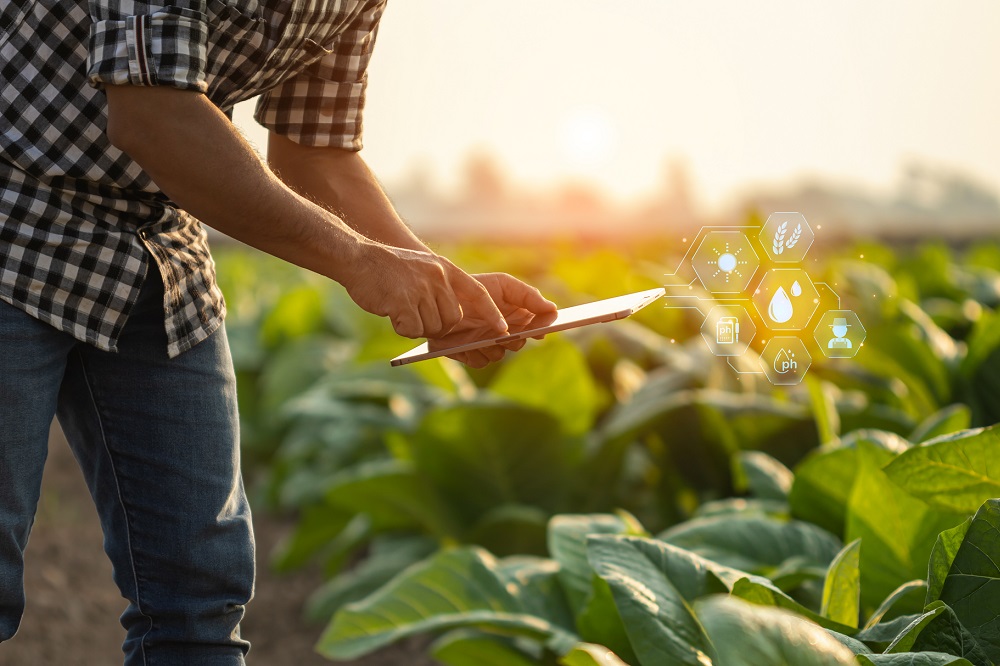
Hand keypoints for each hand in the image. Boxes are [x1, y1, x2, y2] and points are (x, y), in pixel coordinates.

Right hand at [342, 241, 507, 338]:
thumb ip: (440, 288)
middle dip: (438, 327)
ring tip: (401, 309)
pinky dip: (403, 328)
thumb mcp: (423, 269)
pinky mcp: (403, 302)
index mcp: (446, 269)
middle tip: (417, 316)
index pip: (479, 293)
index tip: (502, 329)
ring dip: (417, 327)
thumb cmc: (388, 269)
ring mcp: (421, 289)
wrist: (357, 258)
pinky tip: (392, 313)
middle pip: (452, 320)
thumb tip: (454, 319)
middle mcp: (437, 278)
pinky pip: (413, 330)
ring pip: (433, 328)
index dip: (491, 313)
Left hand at [431, 272, 557, 367]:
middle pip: (518, 344)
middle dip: (514, 339)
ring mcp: (487, 345)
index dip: (540, 329)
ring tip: (483, 336)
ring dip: (493, 347)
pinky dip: (476, 354)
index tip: (541, 330)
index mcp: (516, 316)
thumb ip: (529, 296)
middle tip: (507, 332)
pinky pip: (481, 362)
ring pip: (500, 355)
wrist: (440, 295)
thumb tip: (553, 309)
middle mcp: (504, 333)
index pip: (535, 327)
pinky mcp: (470, 353)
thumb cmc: (474, 287)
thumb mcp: (503, 285)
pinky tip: (468, 343)